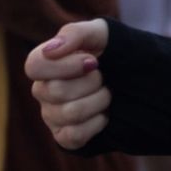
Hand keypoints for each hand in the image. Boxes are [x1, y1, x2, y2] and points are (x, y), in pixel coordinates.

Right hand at [25, 19, 110, 149]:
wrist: (136, 79)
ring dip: (99, 100)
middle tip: (103, 77)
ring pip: (69, 113)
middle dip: (91, 82)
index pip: (34, 65)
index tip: (93, 61)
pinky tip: (104, 114)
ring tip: (106, 93)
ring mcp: (52, 115)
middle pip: (55, 91)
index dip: (66, 65)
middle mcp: (44, 90)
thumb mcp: (100, 34)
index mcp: (46, 63)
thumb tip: (51, 50)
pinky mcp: (65, 137)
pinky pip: (73, 136)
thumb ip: (75, 33)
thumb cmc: (112, 53)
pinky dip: (97, 123)